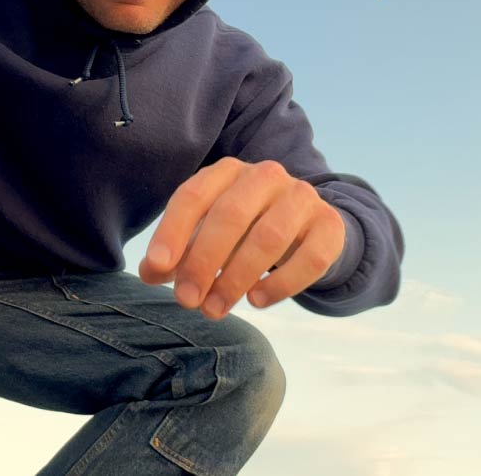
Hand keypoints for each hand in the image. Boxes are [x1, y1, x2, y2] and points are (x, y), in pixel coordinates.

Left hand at [139, 157, 345, 319]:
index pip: (194, 195)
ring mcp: (302, 197)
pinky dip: (281, 283)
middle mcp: (265, 176)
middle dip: (203, 261)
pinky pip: (310, 257)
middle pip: (230, 215)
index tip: (158, 267)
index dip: (173, 231)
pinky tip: (257, 301)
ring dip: (237, 278)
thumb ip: (177, 253)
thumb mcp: (207, 234)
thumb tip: (150, 272)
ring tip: (215, 308)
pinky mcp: (330, 225)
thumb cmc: (244, 230)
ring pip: (270, 237)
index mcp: (227, 172)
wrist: (307, 225)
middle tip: (187, 300)